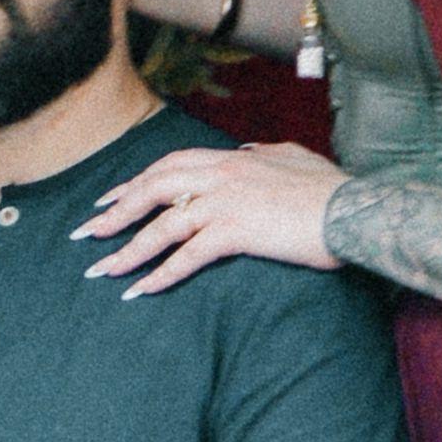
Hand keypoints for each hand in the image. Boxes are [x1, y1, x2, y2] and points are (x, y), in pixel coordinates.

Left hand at [79, 138, 340, 295]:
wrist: (354, 209)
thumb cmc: (330, 189)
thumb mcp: (292, 157)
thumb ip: (263, 153)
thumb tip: (245, 151)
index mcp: (231, 159)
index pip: (169, 166)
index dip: (135, 183)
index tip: (110, 199)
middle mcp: (220, 175)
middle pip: (152, 191)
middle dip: (116, 214)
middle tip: (87, 233)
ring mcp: (225, 202)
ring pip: (161, 227)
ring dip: (127, 250)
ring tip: (101, 271)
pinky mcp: (235, 232)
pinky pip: (187, 257)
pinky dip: (160, 275)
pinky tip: (140, 291)